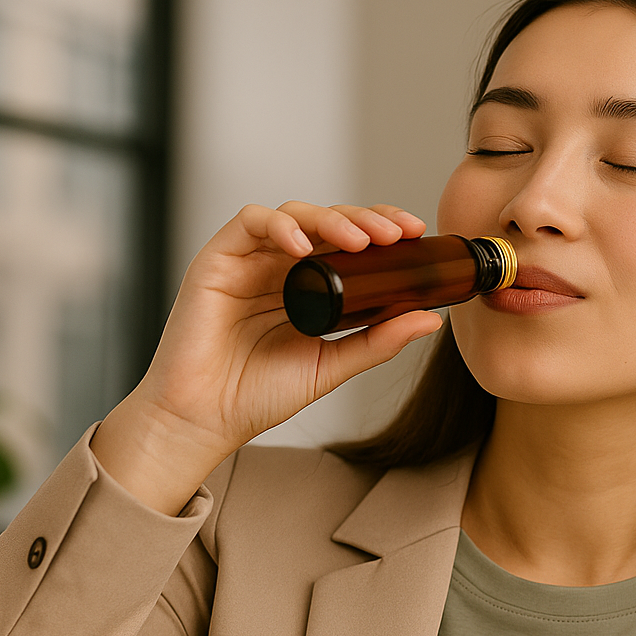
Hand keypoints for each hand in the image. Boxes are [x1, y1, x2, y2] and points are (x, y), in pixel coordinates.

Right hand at [92, 202, 440, 513]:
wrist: (204, 420)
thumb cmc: (258, 394)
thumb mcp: (332, 365)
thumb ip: (378, 341)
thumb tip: (430, 318)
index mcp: (308, 286)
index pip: (349, 242)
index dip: (381, 229)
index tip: (415, 234)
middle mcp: (279, 267)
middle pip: (327, 221)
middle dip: (365, 219)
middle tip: (396, 233)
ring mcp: (249, 261)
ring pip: (294, 214)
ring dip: (331, 220)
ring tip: (360, 241)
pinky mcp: (217, 259)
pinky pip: (248, 223)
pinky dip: (279, 225)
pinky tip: (302, 245)